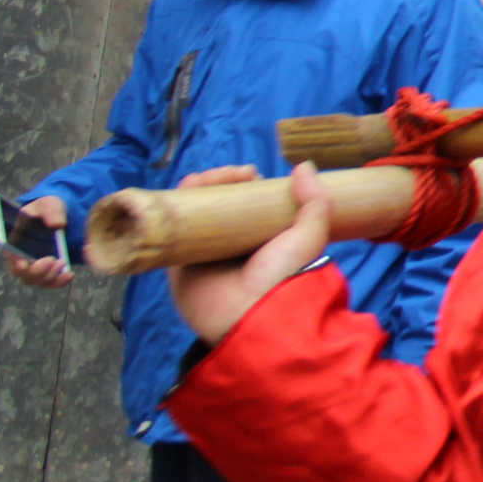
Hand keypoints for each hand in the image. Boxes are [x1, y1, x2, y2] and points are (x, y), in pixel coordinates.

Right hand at [1, 194, 72, 289]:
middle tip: (51, 259)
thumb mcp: (49, 204)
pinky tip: (69, 275)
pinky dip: (59, 282)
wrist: (62, 215)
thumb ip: (50, 212)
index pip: (10, 257)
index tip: (23, 264)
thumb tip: (57, 225)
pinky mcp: (50, 271)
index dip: (14, 263)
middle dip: (37, 271)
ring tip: (62, 262)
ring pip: (37, 281)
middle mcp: (22, 257)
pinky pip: (51, 283)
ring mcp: (35, 266)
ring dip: (50, 276)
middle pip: (23, 275)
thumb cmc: (49, 208)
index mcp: (15, 241)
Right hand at [166, 164, 330, 346]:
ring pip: (193, 212)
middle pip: (216, 204)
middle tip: (232, 174)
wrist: (252, 316)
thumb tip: (303, 166)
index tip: (250, 173)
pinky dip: (170, 207)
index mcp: (257, 240)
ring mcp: (202, 254)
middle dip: (219, 182)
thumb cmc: (283, 277)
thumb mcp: (308, 236)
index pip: (245, 203)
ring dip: (197, 188)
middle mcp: (228, 246)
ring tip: (206, 178)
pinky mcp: (177, 264)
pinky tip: (182, 190)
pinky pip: (167, 231)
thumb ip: (315, 202)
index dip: (243, 183)